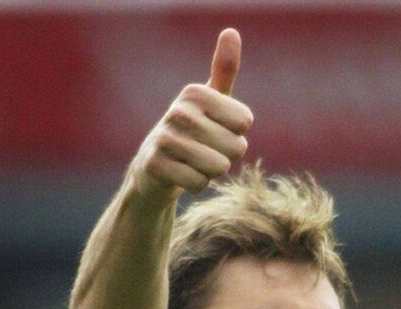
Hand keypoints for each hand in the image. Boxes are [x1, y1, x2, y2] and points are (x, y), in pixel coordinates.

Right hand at [128, 28, 253, 203]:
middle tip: (205, 149)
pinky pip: (199, 183)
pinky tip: (182, 174)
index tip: (216, 128)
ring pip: (219, 167)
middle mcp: (178, 111)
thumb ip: (224, 69)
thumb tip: (232, 31)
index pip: (245, 122)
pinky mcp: (155, 165)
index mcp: (195, 92)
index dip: (237, 133)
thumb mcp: (211, 100)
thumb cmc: (193, 130)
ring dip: (212, 172)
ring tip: (195, 161)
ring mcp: (164, 138)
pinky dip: (196, 184)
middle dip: (226, 155)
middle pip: (236, 147)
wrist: (154, 166)